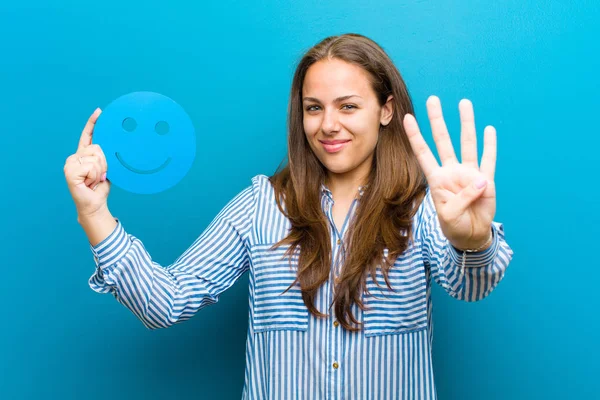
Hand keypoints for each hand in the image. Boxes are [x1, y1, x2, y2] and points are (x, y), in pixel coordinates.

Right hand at [63, 108, 110, 218]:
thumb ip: (105, 156)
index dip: (93, 123)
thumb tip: (114, 144)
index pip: (87, 135)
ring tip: (94, 180)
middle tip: (100, 175)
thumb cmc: (100, 187)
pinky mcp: (70, 172)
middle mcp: (75, 156)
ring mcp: (70, 163)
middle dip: (104, 163)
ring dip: (100, 171)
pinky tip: (89, 183)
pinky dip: (94, 176)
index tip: (99, 111)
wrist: (95, 203)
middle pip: (97, 148)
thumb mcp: (106, 168)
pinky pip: (90, 167)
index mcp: (84, 154)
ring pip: (95, 158)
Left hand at [403, 96, 495, 249]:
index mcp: (437, 179)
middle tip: (433, 100)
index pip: (423, 153)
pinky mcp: (486, 180)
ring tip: (464, 103)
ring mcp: (469, 174)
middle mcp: (451, 171)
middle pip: (443, 140)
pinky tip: (489, 129)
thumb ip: (462, 199)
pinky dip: (489, 145)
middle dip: (437, 120)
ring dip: (466, 123)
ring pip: (467, 143)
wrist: (471, 235)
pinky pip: (488, 159)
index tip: (407, 118)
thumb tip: (479, 181)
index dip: (415, 136)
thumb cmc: (454, 225)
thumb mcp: (450, 216)